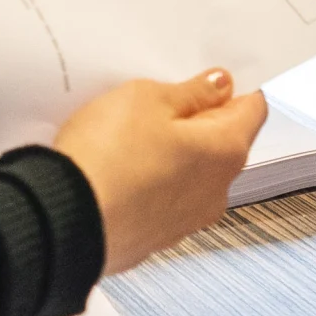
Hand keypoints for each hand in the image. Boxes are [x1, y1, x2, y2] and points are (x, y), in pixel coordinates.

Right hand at [49, 69, 265, 269]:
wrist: (62, 219)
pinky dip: (148, 182)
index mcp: (226, 152)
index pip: (252, 110)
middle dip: (195, 121)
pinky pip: (161, 199)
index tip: (209, 78)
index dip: (233, 89)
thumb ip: (190, 92)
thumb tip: (216, 87)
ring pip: (190, 174)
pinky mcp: (154, 237)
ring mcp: (186, 221)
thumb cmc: (107, 158)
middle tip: (159, 100)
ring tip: (129, 134)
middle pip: (221, 144)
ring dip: (170, 154)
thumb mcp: (147, 99)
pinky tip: (118, 167)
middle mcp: (215, 192)